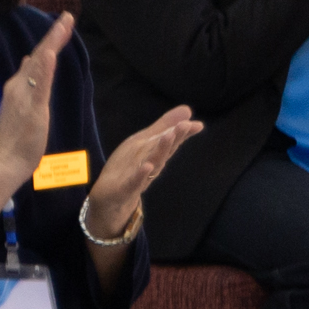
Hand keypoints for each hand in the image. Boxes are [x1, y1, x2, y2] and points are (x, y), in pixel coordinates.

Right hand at [0, 13, 71, 186]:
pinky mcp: (32, 108)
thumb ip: (29, 83)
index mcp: (19, 86)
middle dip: (54, 34)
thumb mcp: (24, 106)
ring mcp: (24, 96)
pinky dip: (43, 67)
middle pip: (40, 55)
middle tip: (69, 15)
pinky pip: (39, 85)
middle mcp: (19, 86)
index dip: (51, 40)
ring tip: (63, 25)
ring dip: (51, 43)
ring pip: (40, 65)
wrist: (5, 161)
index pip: (38, 58)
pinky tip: (47, 53)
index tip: (65, 23)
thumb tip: (31, 59)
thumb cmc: (16, 138)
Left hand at [84, 103, 199, 242]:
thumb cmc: (130, 169)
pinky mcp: (124, 188)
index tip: (198, 125)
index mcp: (154, 154)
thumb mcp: (144, 144)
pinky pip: (134, 181)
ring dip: (160, 150)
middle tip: (186, 125)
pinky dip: (140, 174)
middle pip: (164, 150)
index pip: (170, 141)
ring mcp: (139, 177)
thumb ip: (164, 127)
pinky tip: (147, 166)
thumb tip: (187, 110)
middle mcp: (151, 164)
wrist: (110, 199)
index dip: (183, 133)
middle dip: (175, 137)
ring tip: (168, 136)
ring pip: (152, 162)